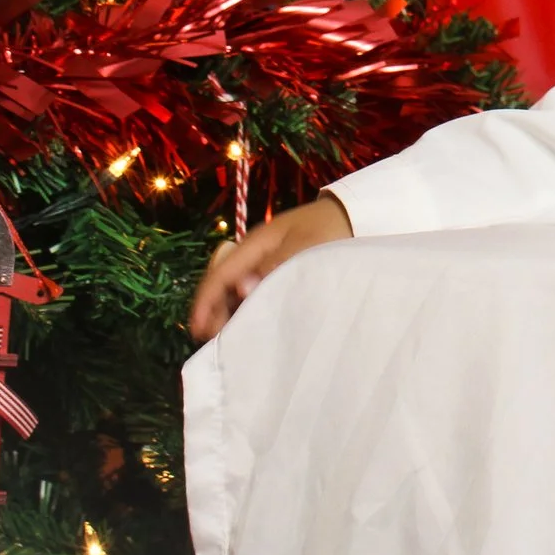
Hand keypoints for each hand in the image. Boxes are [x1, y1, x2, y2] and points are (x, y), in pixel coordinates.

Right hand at [186, 194, 351, 342]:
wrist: (356, 213)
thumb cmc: (331, 229)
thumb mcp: (306, 247)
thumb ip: (275, 266)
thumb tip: (242, 288)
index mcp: (255, 244)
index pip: (220, 274)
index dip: (205, 303)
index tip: (198, 330)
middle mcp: (253, 251)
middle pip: (222, 282)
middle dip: (213, 310)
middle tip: (212, 340)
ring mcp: (264, 258)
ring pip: (234, 286)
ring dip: (227, 309)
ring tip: (227, 336)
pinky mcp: (276, 265)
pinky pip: (251, 286)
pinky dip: (244, 304)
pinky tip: (249, 320)